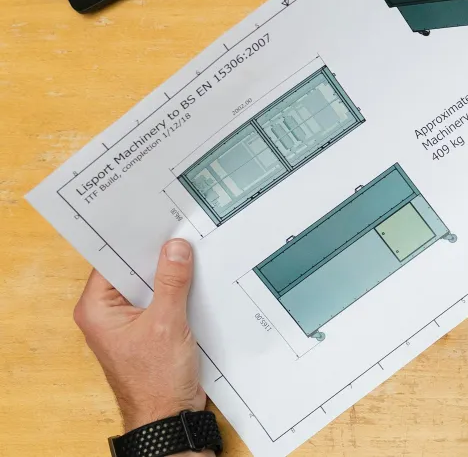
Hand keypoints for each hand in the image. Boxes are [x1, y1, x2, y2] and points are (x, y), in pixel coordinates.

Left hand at [74, 239, 208, 433]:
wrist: (169, 416)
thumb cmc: (155, 380)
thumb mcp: (167, 324)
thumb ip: (172, 283)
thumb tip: (176, 249)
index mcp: (96, 310)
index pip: (112, 263)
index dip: (134, 243)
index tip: (156, 225)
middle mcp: (108, 315)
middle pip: (133, 273)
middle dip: (157, 258)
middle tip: (180, 236)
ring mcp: (129, 324)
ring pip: (150, 288)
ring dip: (171, 277)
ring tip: (192, 255)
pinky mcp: (150, 332)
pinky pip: (162, 303)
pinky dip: (178, 294)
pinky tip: (196, 282)